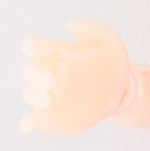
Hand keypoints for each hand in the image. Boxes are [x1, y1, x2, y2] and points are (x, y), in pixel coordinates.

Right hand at [20, 18, 132, 136]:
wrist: (120, 90)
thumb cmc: (111, 61)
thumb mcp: (108, 40)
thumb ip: (91, 28)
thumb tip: (70, 25)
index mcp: (59, 54)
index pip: (38, 47)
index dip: (32, 46)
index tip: (30, 46)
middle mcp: (50, 73)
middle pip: (31, 72)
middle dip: (37, 75)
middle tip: (52, 81)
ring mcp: (51, 95)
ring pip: (31, 94)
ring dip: (35, 97)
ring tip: (47, 100)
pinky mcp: (54, 115)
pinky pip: (36, 119)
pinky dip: (29, 123)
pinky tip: (29, 125)